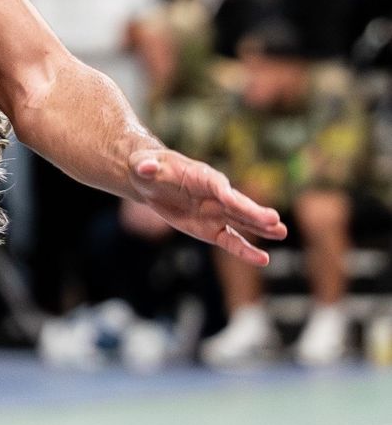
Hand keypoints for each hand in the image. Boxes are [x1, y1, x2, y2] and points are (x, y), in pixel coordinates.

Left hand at [126, 148, 287, 265]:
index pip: (217, 184)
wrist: (151, 181)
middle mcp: (215, 194)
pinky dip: (244, 251)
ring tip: (281, 232)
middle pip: (236, 204)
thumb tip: (145, 167)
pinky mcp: (211, 230)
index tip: (234, 200)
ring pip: (241, 222)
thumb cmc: (148, 168)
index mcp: (201, 176)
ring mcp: (216, 213)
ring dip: (260, 228)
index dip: (225, 192)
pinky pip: (230, 242)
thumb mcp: (143, 165)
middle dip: (253, 213)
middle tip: (274, 220)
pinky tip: (262, 259)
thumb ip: (146, 166)